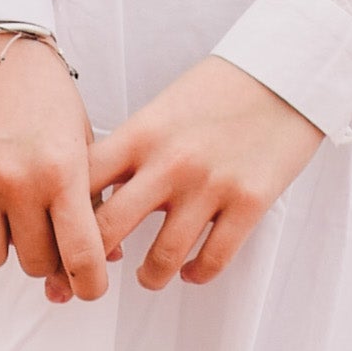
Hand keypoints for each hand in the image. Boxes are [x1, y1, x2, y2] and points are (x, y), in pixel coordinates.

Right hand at [0, 34, 107, 302]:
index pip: (83, 255)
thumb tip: (105, 260)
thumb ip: (92, 197)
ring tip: (5, 211)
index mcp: (64, 169)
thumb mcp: (80, 136)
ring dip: (1, 245)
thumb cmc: (40, 89)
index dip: (89, 285)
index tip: (87, 288)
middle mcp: (19, 179)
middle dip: (43, 256)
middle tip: (41, 230)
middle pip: (35, 263)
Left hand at [85, 58, 322, 292]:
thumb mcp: (163, 110)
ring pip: (161, 257)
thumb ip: (132, 151)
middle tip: (93, 275)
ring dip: (150, 276)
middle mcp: (169, 162)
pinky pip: (213, 259)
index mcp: (141, 134)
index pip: (82, 184)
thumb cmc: (220, 90)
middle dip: (91, 262)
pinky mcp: (249, 203)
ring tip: (149, 276)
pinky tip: (190, 271)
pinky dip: (196, 274)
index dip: (64, 217)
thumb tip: (101, 196)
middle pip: (108, 229)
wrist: (287, 74)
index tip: (65, 236)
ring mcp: (210, 185)